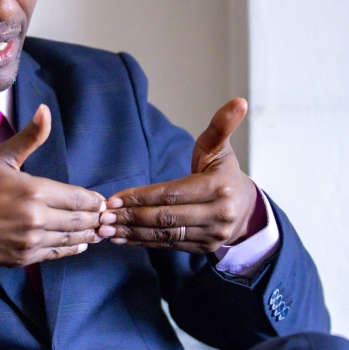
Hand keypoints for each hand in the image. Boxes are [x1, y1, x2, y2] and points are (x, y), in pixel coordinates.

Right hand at [0, 104, 105, 269]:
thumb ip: (28, 138)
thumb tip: (45, 110)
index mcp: (34, 191)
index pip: (78, 198)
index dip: (94, 200)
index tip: (102, 200)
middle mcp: (37, 219)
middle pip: (79, 220)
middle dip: (96, 218)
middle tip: (107, 217)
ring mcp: (30, 242)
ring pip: (70, 239)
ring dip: (88, 235)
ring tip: (99, 232)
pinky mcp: (22, 259)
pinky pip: (55, 254)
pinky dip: (70, 249)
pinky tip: (79, 245)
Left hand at [99, 98, 258, 252]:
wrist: (245, 208)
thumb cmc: (223, 172)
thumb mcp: (220, 148)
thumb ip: (221, 125)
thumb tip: (239, 101)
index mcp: (218, 187)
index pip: (172, 193)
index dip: (141, 197)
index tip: (114, 199)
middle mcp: (218, 214)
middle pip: (166, 217)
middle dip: (131, 217)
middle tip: (103, 217)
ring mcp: (212, 234)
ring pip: (165, 235)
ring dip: (133, 233)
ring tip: (106, 231)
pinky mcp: (204, 248)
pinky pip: (169, 245)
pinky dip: (144, 242)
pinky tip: (123, 239)